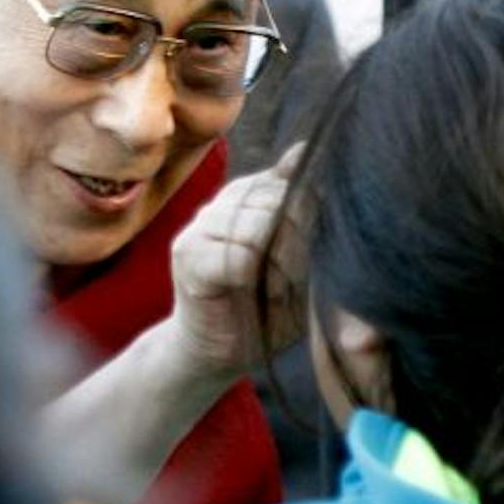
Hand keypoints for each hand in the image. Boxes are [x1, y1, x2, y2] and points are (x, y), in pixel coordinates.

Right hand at [164, 144, 308, 381]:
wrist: (214, 354)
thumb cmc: (265, 308)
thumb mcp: (297, 258)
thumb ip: (301, 209)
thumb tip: (304, 149)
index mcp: (249, 198)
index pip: (291, 183)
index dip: (311, 216)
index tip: (315, 249)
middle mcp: (221, 205)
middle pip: (277, 200)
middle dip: (300, 241)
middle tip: (299, 278)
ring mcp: (200, 227)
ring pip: (260, 225)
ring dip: (282, 263)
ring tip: (280, 290)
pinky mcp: (188, 257)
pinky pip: (239, 254)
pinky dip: (259, 277)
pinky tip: (260, 294)